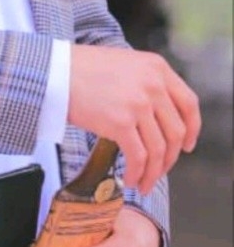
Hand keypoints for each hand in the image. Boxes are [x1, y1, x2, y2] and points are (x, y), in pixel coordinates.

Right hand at [68, 44, 199, 192]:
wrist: (54, 71)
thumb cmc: (82, 69)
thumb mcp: (125, 64)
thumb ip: (146, 83)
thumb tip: (157, 118)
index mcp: (157, 68)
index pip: (189, 103)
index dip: (193, 129)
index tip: (188, 145)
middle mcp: (153, 84)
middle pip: (176, 131)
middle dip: (170, 158)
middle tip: (160, 170)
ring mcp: (139, 104)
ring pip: (159, 149)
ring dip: (154, 172)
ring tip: (143, 182)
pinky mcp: (121, 123)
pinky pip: (138, 157)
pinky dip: (137, 173)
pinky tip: (130, 180)